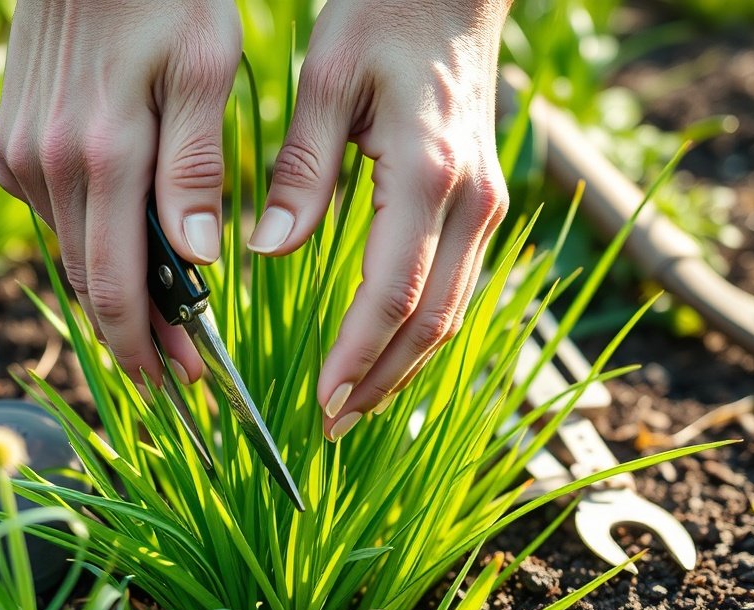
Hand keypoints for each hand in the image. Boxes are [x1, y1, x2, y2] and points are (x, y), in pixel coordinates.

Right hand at [0, 0, 241, 386]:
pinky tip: (125, 246)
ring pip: (70, 252)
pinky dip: (90, 242)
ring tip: (164, 318)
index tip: (175, 383)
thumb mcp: (205, 68)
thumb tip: (196, 259)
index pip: (114, 284)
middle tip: (178, 368)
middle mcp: (47, 165)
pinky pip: (53, 214)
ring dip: (113, 291)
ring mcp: (21, 154)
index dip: (143, 345)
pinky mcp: (11, 142)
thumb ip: (196, 167)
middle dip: (134, 333)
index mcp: (103, 155)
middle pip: (88, 281)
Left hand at [248, 0, 509, 439]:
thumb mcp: (325, 78)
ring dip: (404, 368)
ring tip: (356, 406)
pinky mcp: (481, 205)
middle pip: (431, 322)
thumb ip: (300, 169)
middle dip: (380, 382)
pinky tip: (385, 354)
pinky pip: (455, 287)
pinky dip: (420, 333)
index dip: (356, 358)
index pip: (392, 295)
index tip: (320, 402)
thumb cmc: (382, 16)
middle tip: (332, 425)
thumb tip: (268, 249)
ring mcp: (485, 205)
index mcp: (427, 175)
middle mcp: (470, 201)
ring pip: (451, 313)